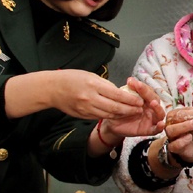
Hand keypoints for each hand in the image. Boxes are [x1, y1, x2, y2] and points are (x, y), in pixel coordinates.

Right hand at [5, 69, 148, 119]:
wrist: (52, 89)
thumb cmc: (71, 78)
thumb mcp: (90, 75)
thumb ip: (106, 85)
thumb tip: (121, 91)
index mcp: (93, 85)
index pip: (118, 94)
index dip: (131, 99)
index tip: (140, 100)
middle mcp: (90, 98)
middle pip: (116, 107)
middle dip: (130, 109)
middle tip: (140, 109)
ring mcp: (86, 109)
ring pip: (109, 115)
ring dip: (123, 115)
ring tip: (132, 113)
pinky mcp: (83, 115)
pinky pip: (101, 117)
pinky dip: (111, 117)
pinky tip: (118, 115)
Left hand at [98, 78, 165, 140]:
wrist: (113, 124)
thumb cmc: (120, 110)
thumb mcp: (122, 100)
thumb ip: (128, 91)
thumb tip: (130, 80)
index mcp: (145, 99)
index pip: (148, 91)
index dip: (142, 86)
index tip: (132, 82)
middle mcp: (150, 108)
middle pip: (155, 100)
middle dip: (148, 93)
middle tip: (140, 88)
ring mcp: (151, 119)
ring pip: (160, 113)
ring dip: (158, 108)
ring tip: (153, 103)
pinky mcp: (148, 130)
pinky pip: (156, 130)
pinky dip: (160, 127)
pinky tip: (160, 124)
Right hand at [163, 107, 192, 163]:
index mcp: (175, 115)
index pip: (184, 111)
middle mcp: (170, 124)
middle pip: (177, 117)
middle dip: (192, 115)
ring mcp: (170, 137)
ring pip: (172, 130)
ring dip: (185, 126)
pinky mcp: (173, 148)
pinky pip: (174, 145)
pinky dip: (181, 141)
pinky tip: (190, 137)